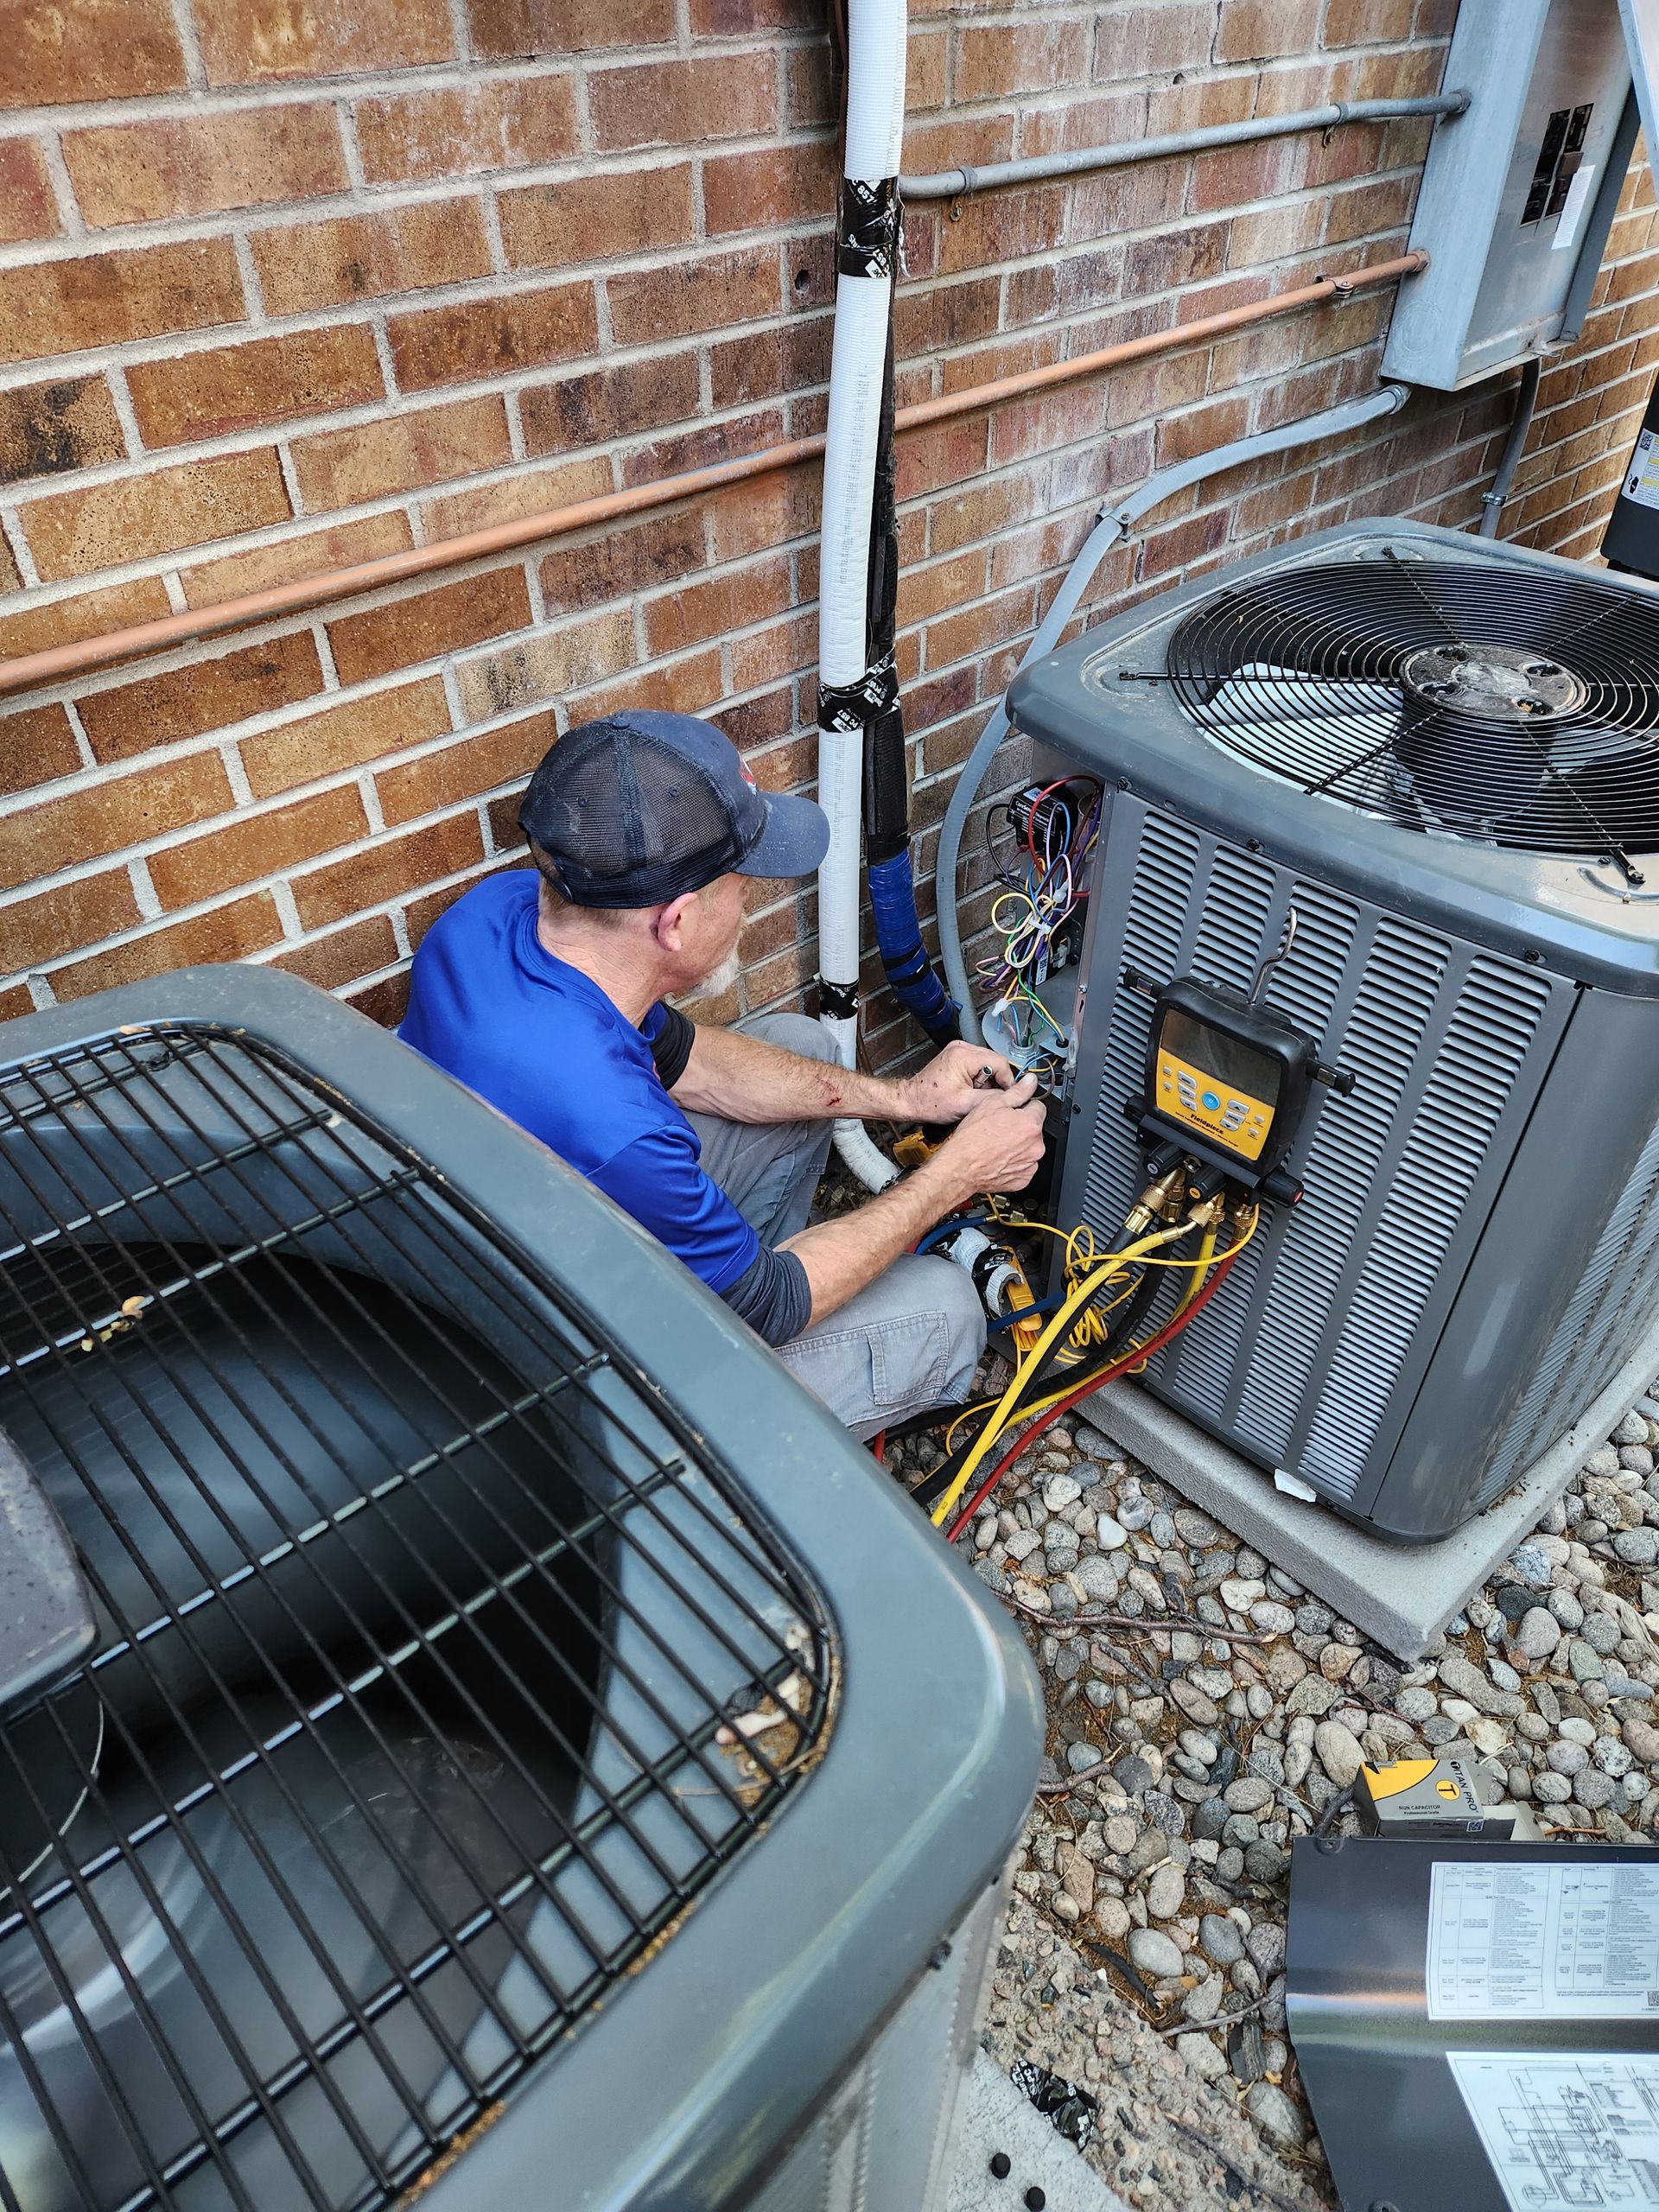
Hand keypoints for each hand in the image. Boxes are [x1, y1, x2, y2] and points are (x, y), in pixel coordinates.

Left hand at [901, 1039, 1017, 1123]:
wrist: (911, 1100)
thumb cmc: (931, 1103)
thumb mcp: (966, 1104)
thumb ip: (993, 1097)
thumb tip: (1014, 1094)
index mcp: (964, 1055)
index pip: (1000, 1063)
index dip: (1008, 1081)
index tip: (1008, 1096)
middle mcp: (962, 1048)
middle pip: (996, 1061)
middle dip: (997, 1081)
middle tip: (988, 1097)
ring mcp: (959, 1050)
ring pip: (989, 1063)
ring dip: (988, 1080)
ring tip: (976, 1094)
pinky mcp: (957, 1056)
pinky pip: (979, 1064)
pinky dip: (980, 1077)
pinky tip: (972, 1089)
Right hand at [929, 1075, 1046, 1205]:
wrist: (960, 1168)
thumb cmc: (972, 1139)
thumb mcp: (992, 1104)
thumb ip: (1017, 1092)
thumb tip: (1030, 1082)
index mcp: (1030, 1124)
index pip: (1038, 1107)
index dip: (1023, 1106)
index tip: (1013, 1111)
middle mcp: (1035, 1145)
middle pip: (1034, 1128)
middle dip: (1021, 1126)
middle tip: (1000, 1128)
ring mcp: (1030, 1164)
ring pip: (1029, 1147)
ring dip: (1018, 1145)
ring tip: (997, 1144)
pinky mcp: (1023, 1179)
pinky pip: (1024, 1166)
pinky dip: (1015, 1162)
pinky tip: (999, 1157)